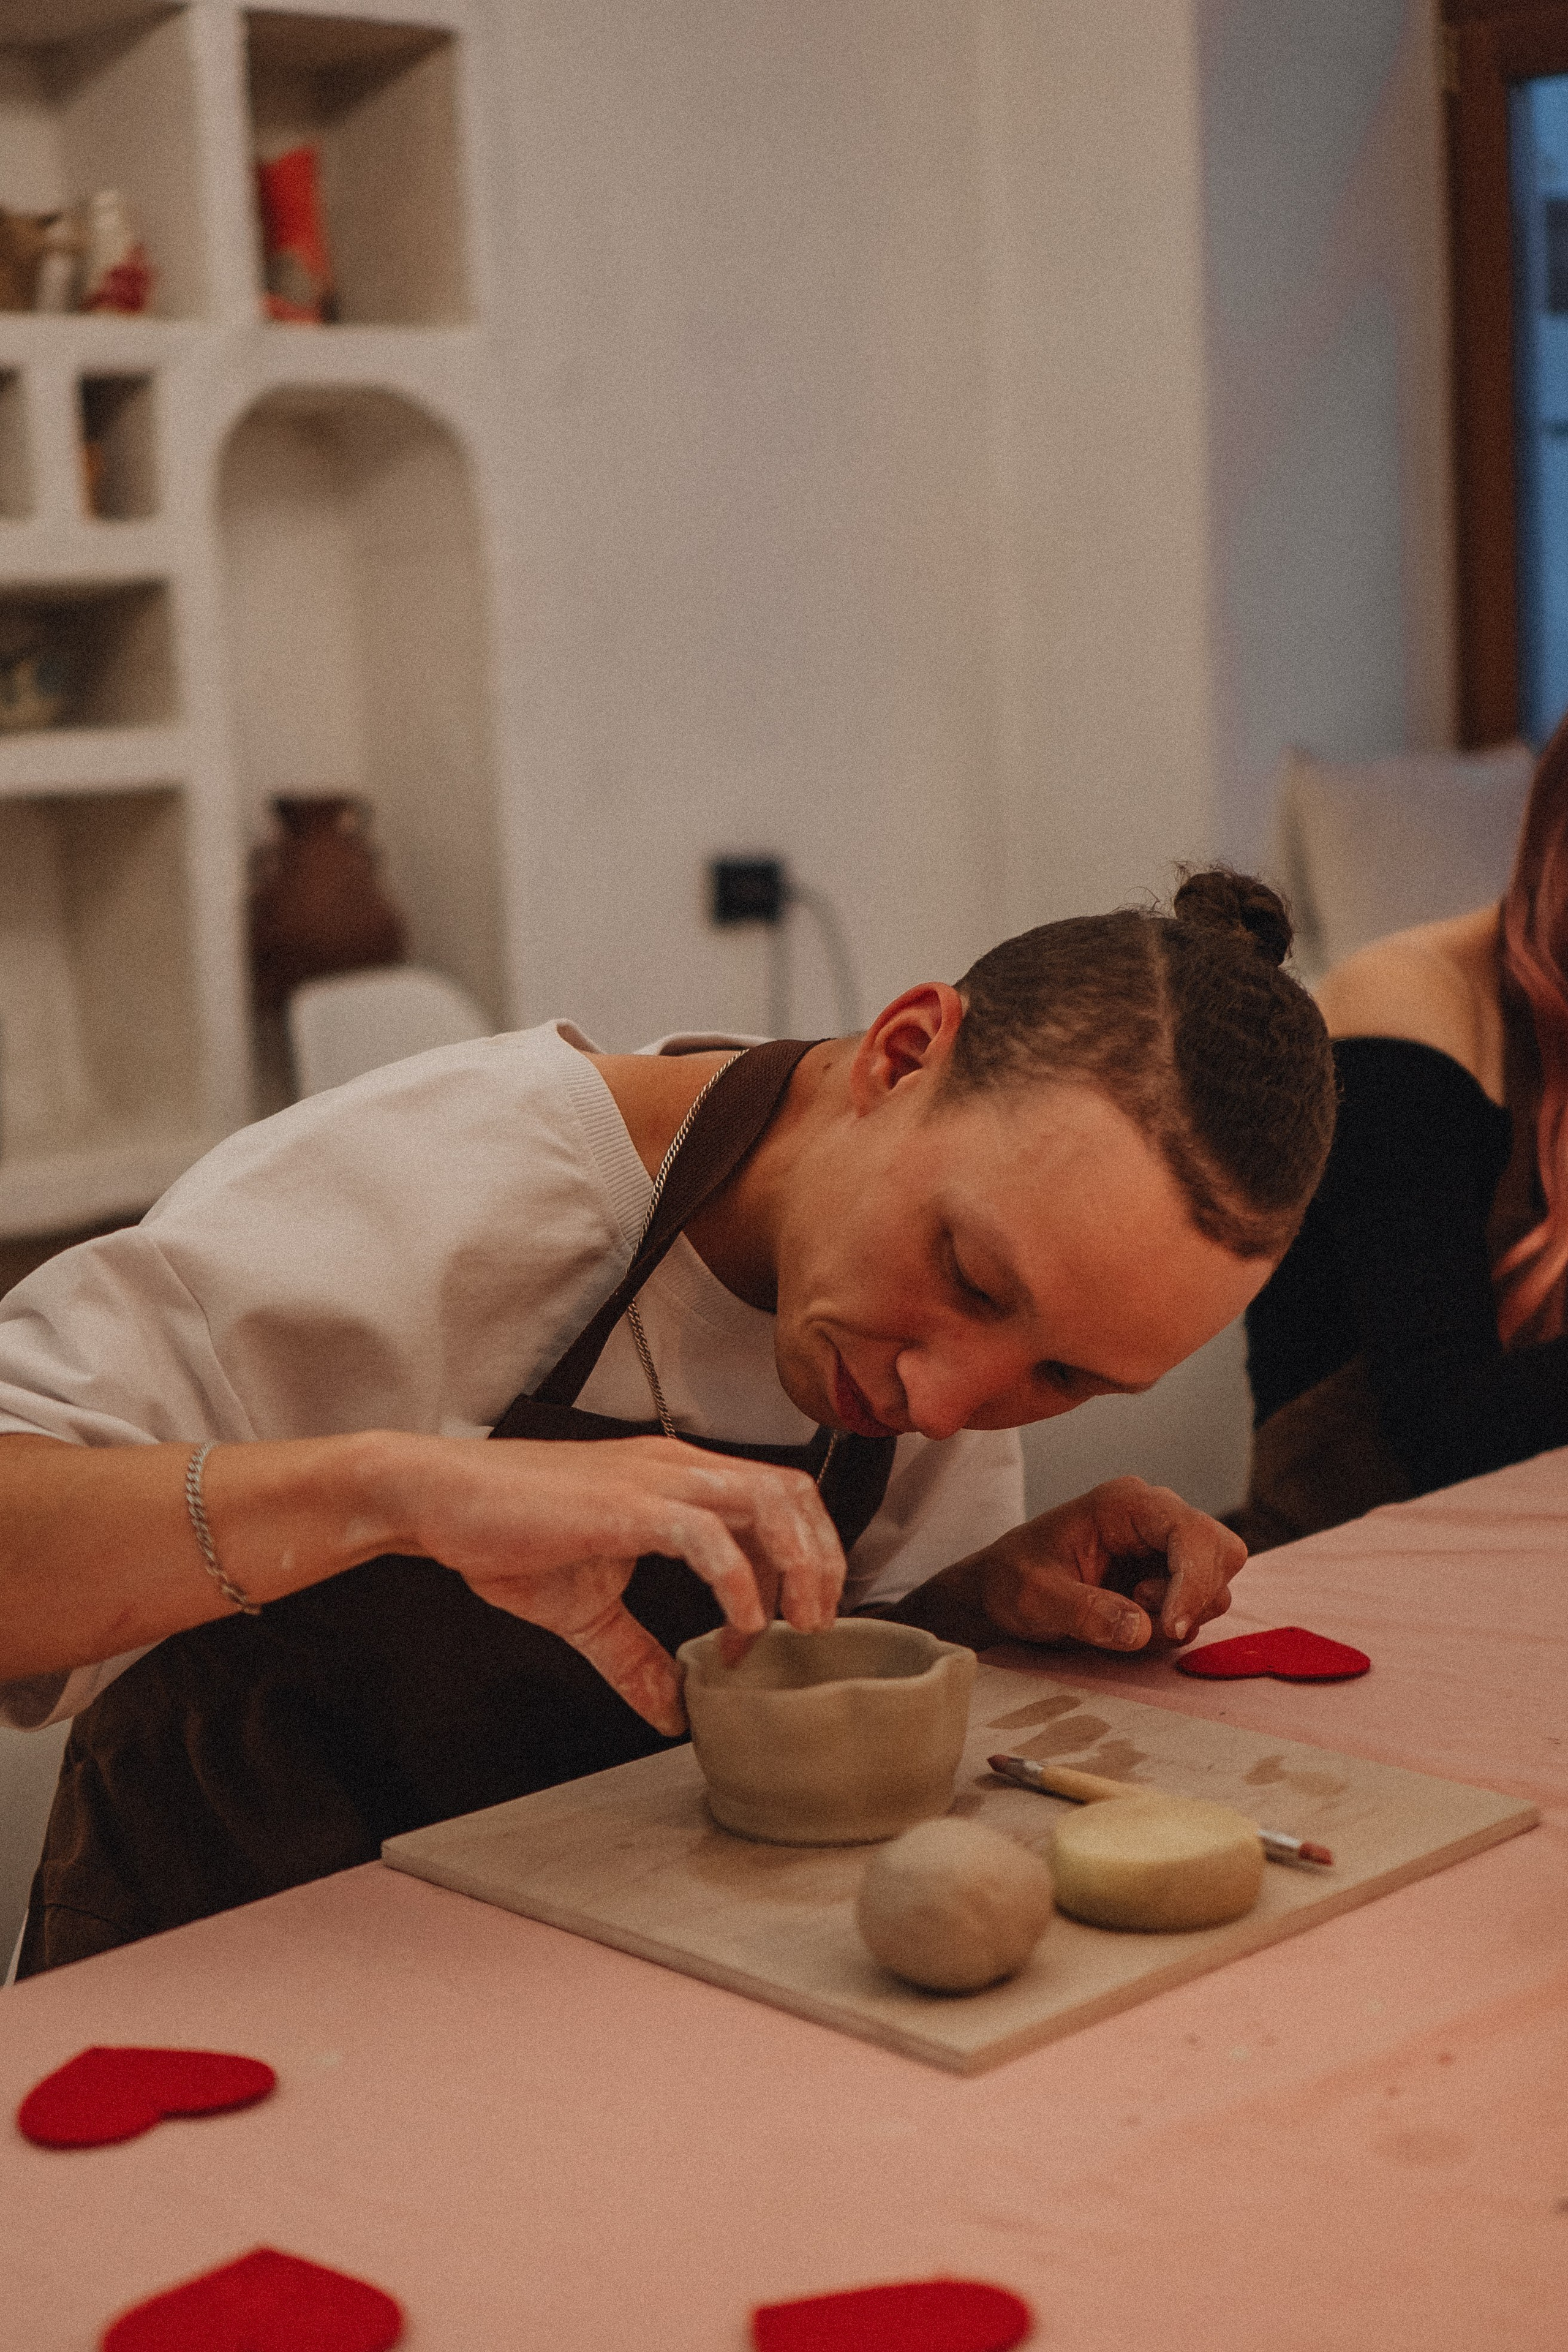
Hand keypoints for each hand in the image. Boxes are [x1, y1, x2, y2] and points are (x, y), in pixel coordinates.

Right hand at [400, 1435, 845, 1734]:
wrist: (437, 1499)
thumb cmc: (503, 1533)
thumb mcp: (585, 1608)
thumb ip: (634, 1656)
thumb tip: (669, 1713)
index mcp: (676, 1479)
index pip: (778, 1497)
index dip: (801, 1559)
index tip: (784, 1625)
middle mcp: (677, 1468)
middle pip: (794, 1493)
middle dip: (822, 1561)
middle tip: (815, 1627)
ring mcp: (655, 1480)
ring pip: (769, 1502)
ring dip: (797, 1566)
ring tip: (794, 1625)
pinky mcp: (626, 1505)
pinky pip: (708, 1536)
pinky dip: (738, 1582)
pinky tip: (739, 1627)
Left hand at [974, 1478, 1244, 1651]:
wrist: (1000, 1592)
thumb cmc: (1012, 1581)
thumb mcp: (1035, 1596)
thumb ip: (1084, 1611)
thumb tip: (1141, 1629)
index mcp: (1126, 1503)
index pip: (1191, 1531)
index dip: (1194, 1580)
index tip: (1171, 1628)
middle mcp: (1155, 1517)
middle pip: (1222, 1551)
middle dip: (1195, 1595)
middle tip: (1146, 1620)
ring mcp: (1165, 1547)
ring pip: (1217, 1583)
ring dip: (1181, 1614)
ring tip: (1125, 1614)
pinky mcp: (1168, 1576)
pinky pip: (1200, 1604)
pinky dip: (1175, 1624)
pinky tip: (1131, 1621)